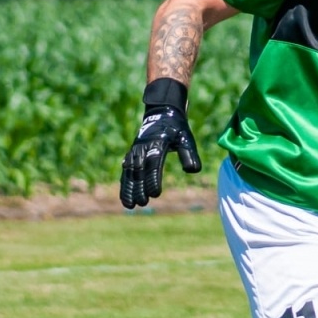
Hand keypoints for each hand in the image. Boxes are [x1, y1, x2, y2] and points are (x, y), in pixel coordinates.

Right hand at [120, 78, 200, 207]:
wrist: (162, 112)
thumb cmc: (177, 128)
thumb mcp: (186, 138)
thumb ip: (189, 154)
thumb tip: (193, 170)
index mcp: (156, 144)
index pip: (154, 165)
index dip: (153, 179)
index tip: (155, 194)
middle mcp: (142, 148)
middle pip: (138, 171)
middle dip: (139, 188)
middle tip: (142, 203)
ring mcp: (135, 151)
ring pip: (129, 173)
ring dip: (128, 189)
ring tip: (129, 206)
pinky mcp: (132, 154)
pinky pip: (126, 170)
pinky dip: (124, 183)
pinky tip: (124, 196)